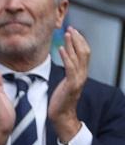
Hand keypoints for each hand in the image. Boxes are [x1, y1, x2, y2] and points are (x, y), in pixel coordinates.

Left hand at [49, 26, 89, 142]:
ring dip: (73, 44)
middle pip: (84, 52)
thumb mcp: (65, 82)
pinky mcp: (72, 85)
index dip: (80, 41)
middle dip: (78, 39)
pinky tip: (62, 49)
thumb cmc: (60, 100)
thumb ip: (67, 71)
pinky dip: (67, 57)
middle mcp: (82, 74)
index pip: (84, 53)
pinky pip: (71, 68)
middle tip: (71, 28)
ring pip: (79, 57)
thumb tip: (64, 60)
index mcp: (81, 73)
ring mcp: (78, 80)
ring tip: (67, 33)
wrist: (61, 116)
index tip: (73, 31)